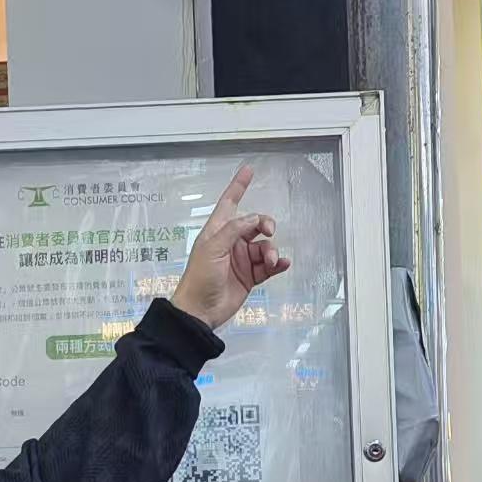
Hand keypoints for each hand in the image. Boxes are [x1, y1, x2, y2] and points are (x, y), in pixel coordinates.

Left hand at [173, 166, 290, 329]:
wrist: (201, 311)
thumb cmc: (199, 278)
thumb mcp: (213, 249)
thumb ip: (234, 230)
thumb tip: (253, 218)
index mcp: (217, 232)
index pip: (229, 203)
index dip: (238, 186)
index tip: (248, 170)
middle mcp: (230, 243)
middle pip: (255, 225)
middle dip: (265, 225)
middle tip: (269, 232)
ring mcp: (241, 260)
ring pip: (264, 247)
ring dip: (271, 251)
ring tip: (270, 261)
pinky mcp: (250, 276)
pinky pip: (268, 266)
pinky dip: (277, 264)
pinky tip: (282, 265)